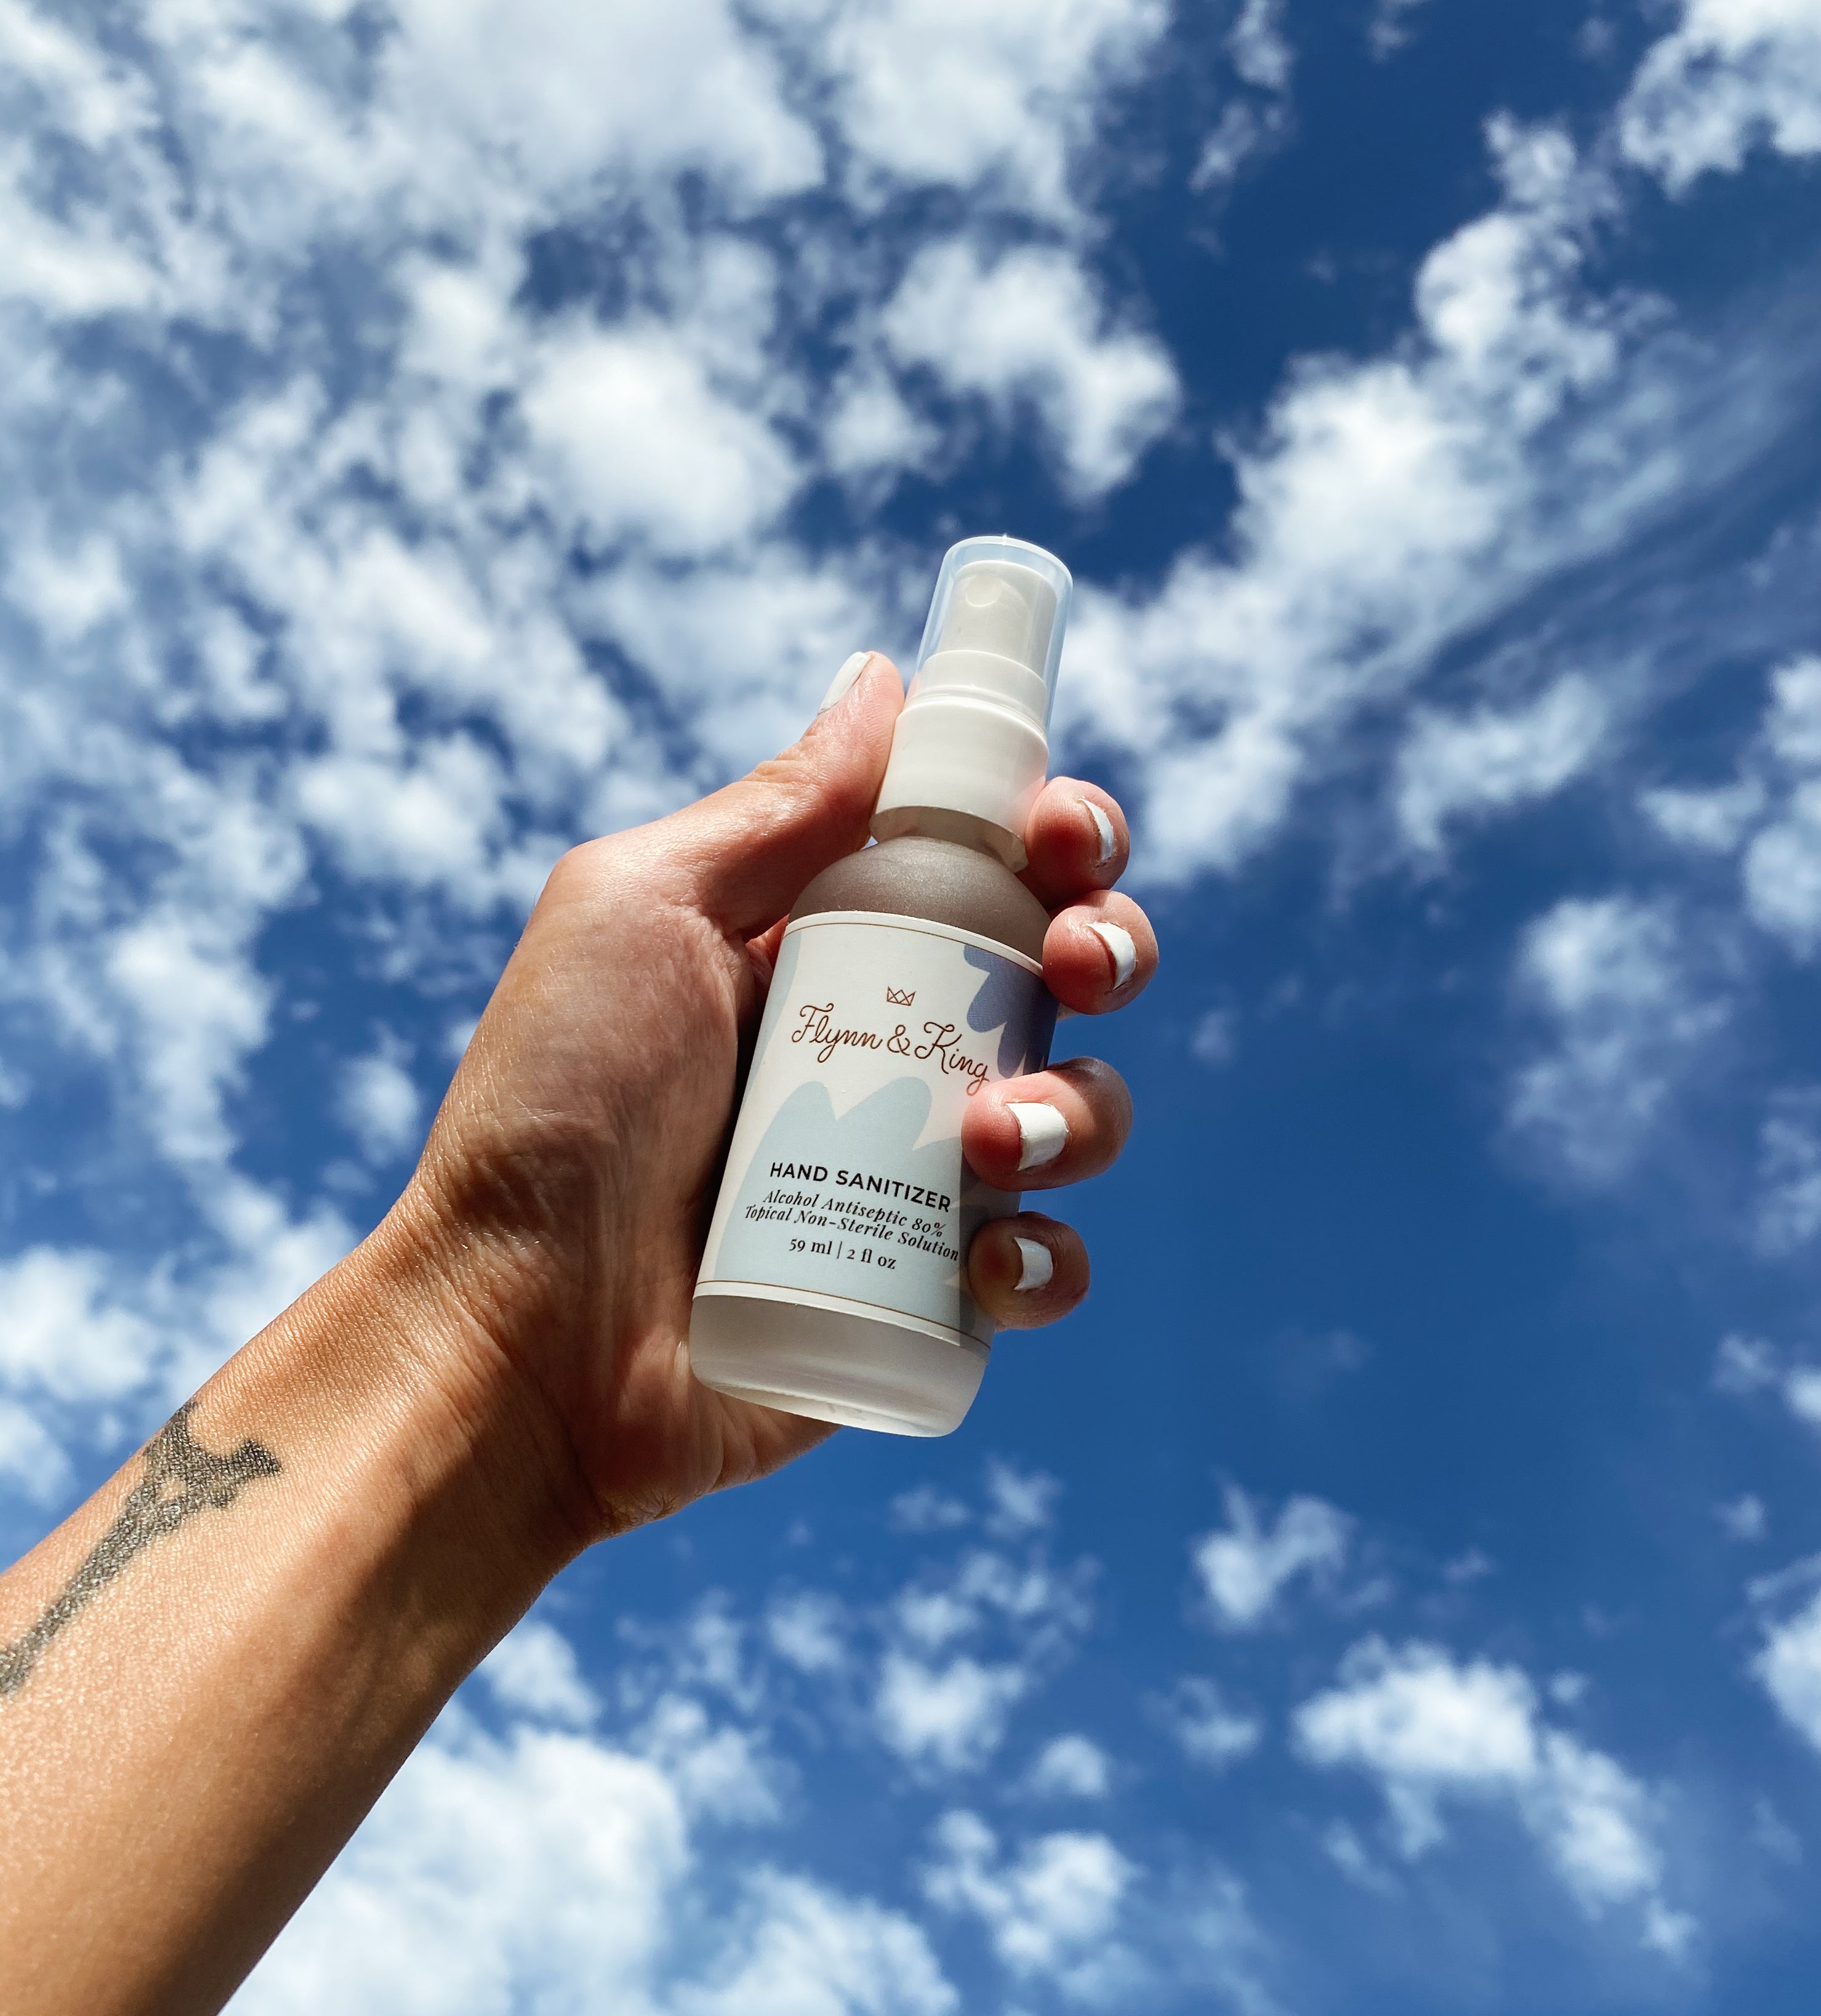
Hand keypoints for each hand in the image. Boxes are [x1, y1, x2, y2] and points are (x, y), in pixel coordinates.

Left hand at [394, 652, 1157, 1539]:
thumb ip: (775, 808)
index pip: (981, 862)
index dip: (1054, 834)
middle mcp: (882, 1052)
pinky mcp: (924, 1304)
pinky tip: (989, 1258)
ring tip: (989, 1142)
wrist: (518, 1336)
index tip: (1061, 837)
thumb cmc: (553, 1111)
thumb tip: (885, 679)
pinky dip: (1050, 1261)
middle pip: (1063, 975)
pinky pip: (1045, 1272)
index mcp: (821, 945)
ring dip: (1078, 1110)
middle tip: (1074, 964)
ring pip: (1078, 1116)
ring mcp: (912, 1181)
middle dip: (1107, 948)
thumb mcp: (642, 913)